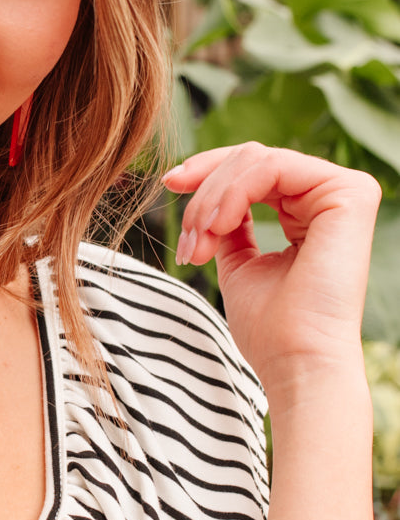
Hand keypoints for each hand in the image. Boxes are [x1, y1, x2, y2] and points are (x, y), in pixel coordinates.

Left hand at [163, 145, 379, 391]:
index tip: (170, 184)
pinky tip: (218, 227)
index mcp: (307, 212)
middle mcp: (329, 197)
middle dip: (204, 193)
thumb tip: (204, 191)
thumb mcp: (237, 262)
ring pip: (255, 160)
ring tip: (199, 243)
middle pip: (250, 158)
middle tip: (187, 239)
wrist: (295, 361)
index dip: (207, 173)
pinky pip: (271, 166)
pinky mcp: (350, 192)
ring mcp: (343, 191)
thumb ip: (230, 223)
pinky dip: (232, 193)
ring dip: (211, 200)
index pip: (252, 169)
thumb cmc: (269, 328)